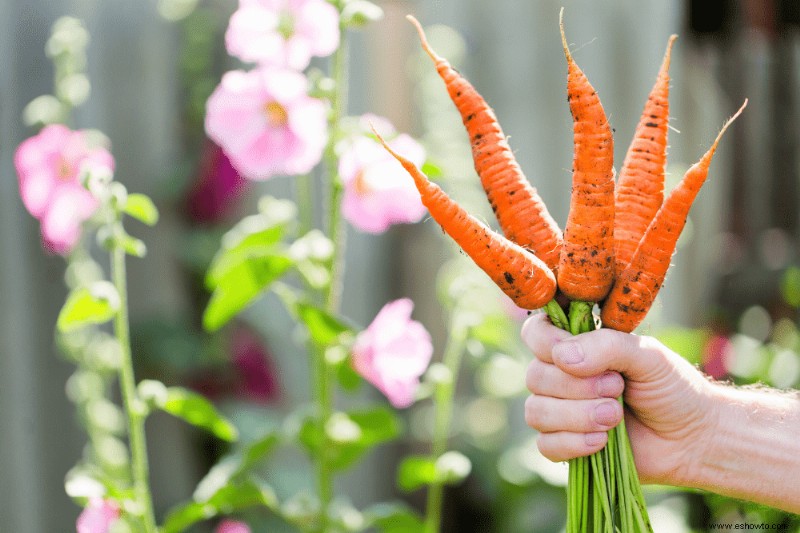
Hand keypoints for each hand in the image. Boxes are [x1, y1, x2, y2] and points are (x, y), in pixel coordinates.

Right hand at [521, 312, 716, 485]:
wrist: (693, 438)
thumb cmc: (672, 388)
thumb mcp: (648, 356)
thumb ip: (607, 346)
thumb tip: (563, 357)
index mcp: (576, 345)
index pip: (535, 333)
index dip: (547, 343)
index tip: (576, 355)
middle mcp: (561, 375)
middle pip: (535, 376)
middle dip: (578, 387)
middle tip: (618, 389)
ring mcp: (559, 411)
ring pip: (537, 411)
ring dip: (577, 416)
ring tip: (615, 418)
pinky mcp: (564, 444)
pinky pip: (546, 444)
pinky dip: (574, 443)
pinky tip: (602, 442)